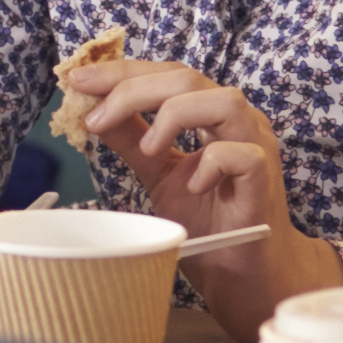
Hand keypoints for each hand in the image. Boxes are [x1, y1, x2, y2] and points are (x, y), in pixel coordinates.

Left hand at [57, 51, 287, 235]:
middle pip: (188, 79)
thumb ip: (131, 140)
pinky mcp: (264, 178)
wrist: (239, 269)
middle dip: (133, 89)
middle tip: (95, 116)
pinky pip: (241, 154)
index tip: (79, 81)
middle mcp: (236, 121)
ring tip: (147, 149)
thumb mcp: (157, 173)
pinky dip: (211, 163)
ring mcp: (256, 145)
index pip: (168, 75)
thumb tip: (93, 111)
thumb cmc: (206, 220)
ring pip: (223, 101)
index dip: (123, 73)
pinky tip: (193, 186)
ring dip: (174, 116)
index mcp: (210, 113)